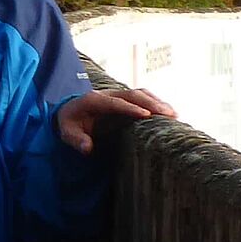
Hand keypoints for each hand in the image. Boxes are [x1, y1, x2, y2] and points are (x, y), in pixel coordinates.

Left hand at [56, 87, 176, 153]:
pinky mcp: (124, 98)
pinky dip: (156, 102)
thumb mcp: (66, 133)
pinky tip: (168, 112)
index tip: (146, 115)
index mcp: (93, 100)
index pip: (114, 102)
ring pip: (140, 93)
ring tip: (174, 114)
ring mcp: (117, 94)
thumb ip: (76, 140)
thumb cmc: (69, 123)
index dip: (130, 108)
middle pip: (132, 94)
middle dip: (151, 103)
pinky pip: (142, 96)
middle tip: (169, 115)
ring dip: (157, 102)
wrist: (69, 111)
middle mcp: (107, 93)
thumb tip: (87, 149)